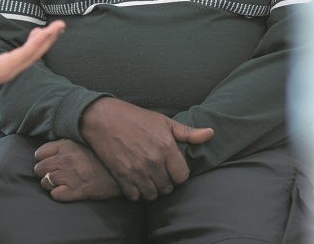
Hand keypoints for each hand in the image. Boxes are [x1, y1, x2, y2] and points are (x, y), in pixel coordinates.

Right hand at [0, 20, 64, 94]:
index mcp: (4, 68)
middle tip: (60, 24)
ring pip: (33, 55)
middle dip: (49, 39)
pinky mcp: (9, 67)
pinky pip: (27, 55)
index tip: (51, 29)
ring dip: (44, 41)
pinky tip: (36, 34)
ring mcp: (11, 69)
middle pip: (35, 54)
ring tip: (54, 27)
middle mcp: (11, 70)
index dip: (39, 40)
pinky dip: (34, 44)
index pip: (26, 53)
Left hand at [32, 139, 119, 201]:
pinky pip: (55, 195)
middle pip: (39, 168)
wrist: (119, 171)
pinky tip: (65, 192)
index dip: (43, 159)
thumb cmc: (101, 157)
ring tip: (59, 184)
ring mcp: (70, 175)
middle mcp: (65, 159)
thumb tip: (49, 151)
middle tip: (52, 174)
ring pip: (45, 182)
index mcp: (66, 145)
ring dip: (50, 184)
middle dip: (43, 172)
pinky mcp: (76, 190)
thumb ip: (65, 145)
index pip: (40, 153)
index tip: (49, 162)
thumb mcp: (82, 143)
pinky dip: (57, 194)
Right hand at [80, 98, 212, 200]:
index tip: (171, 169)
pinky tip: (135, 182)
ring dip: (151, 189)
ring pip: (152, 195)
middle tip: (158, 174)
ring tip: (147, 178)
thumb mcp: (163, 121)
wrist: (103, 118)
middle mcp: (154, 161)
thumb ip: (187, 133)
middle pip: (168, 188)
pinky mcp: (122, 176)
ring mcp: (137, 170)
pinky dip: (136, 192)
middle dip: (165, 182)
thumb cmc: (135, 118)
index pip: (182, 177)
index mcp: (166, 147)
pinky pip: (135, 196)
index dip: (178, 174)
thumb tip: (210, 134)